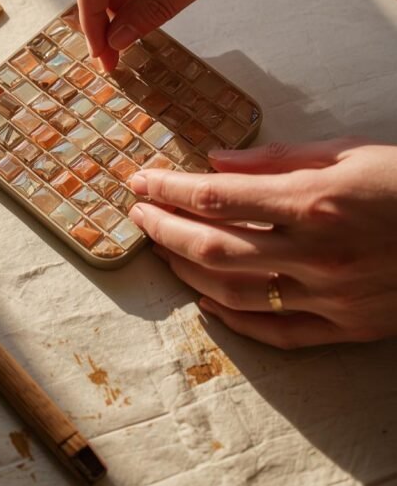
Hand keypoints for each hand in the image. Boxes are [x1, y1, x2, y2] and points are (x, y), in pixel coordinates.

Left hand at [128, 138, 396, 347]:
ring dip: (187, 269)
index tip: (140, 181)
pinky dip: (232, 319)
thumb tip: (216, 162)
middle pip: (213, 248)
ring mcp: (330, 297)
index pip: (217, 198)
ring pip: (234, 292)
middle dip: (164, 228)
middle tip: (139, 213)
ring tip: (163, 248)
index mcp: (313, 202)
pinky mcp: (346, 327)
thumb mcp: (347, 153)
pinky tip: (206, 301)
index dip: (169, 189)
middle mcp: (316, 254)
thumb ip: (277, 160)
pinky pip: (276, 332)